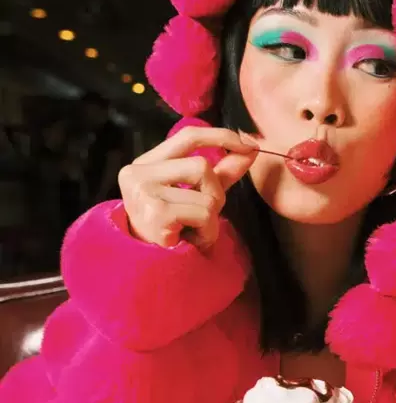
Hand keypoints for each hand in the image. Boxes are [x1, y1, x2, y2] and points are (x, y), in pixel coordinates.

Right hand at [118, 126, 257, 248]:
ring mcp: (144, 192)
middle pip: (202, 165)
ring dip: (211, 216)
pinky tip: (191, 240)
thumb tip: (251, 148)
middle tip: (202, 216)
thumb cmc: (173, 228)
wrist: (151, 266)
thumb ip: (222, 171)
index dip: (220, 136)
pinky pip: (204, 214)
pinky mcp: (156, 212)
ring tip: (194, 230)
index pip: (188, 135)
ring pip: (206, 193)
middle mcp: (138, 172)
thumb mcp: (197, 194)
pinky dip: (207, 231)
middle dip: (215, 192)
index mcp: (146, 163)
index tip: (246, 144)